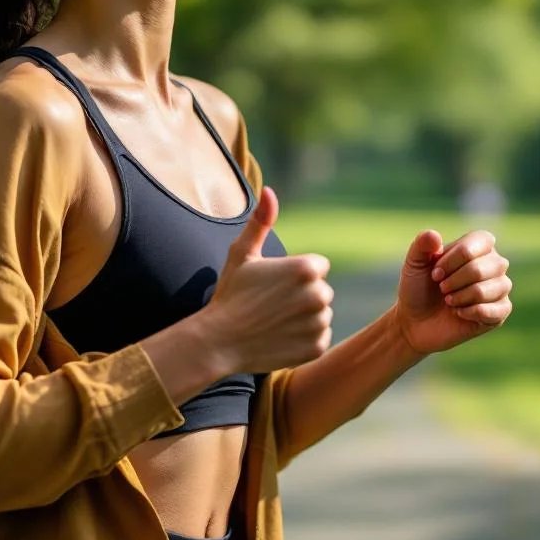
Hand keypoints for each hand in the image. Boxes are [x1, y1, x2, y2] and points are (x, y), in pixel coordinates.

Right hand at [200, 186, 334, 373]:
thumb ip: (261, 221)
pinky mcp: (317, 347)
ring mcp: (318, 323)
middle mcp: (319, 295)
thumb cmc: (231, 293)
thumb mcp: (242, 253)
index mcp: (306, 268)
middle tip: (271, 304)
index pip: (317, 267)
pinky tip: (280, 337)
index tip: (272, 284)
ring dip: (304, 317)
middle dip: (301, 295)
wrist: (219, 340)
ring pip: (321, 314)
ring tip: (274, 320)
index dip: (293, 274)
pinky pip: (319, 337)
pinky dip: (304, 338)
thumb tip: (269, 191)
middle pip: (320, 290)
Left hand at [392, 228, 511, 355]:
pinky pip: (498, 310)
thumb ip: (421, 245)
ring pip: (491, 289)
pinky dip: (472, 312)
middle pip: (480, 268)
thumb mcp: (414, 263)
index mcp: (477, 245)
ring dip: (461, 297)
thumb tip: (434, 235)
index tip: (435, 273)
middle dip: (454, 281)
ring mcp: (499, 287)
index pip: (479, 242)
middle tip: (442, 288)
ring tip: (449, 301)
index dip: (453, 259)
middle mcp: (494, 263)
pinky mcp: (500, 311)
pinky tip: (459, 313)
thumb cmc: (418, 288)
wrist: (416, 322)